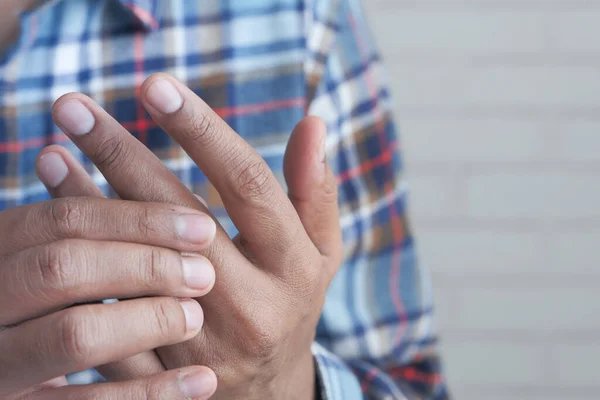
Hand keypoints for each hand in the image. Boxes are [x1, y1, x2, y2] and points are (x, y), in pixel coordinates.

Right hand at [0, 154, 218, 398]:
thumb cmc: (23, 303)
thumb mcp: (29, 260)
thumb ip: (55, 227)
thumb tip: (62, 155)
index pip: (63, 220)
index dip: (137, 219)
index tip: (203, 227)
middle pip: (65, 267)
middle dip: (144, 265)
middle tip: (203, 274)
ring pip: (73, 333)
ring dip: (146, 320)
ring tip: (194, 316)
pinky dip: (149, 393)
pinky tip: (202, 384)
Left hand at [45, 73, 342, 398]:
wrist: (269, 393)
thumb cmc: (293, 304)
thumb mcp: (321, 252)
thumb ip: (316, 190)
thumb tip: (313, 122)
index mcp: (292, 267)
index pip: (247, 185)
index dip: (201, 131)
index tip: (154, 86)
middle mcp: (250, 303)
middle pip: (178, 218)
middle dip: (122, 154)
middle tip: (72, 107)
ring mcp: (201, 341)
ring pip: (133, 265)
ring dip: (86, 204)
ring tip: (50, 150)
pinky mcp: (160, 372)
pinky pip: (109, 314)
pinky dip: (80, 262)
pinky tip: (54, 218)